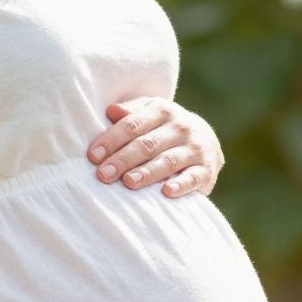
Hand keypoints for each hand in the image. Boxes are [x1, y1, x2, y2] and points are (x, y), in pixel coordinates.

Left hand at [87, 96, 224, 197]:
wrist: (204, 140)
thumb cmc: (163, 128)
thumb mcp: (148, 114)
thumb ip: (130, 113)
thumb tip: (111, 111)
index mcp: (162, 110)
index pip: (133, 125)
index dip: (112, 140)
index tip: (94, 156)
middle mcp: (181, 127)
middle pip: (148, 144)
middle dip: (124, 159)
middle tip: (104, 174)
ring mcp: (196, 148)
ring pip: (169, 160)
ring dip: (148, 172)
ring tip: (129, 182)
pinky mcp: (207, 169)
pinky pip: (194, 177)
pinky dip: (181, 184)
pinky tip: (167, 191)